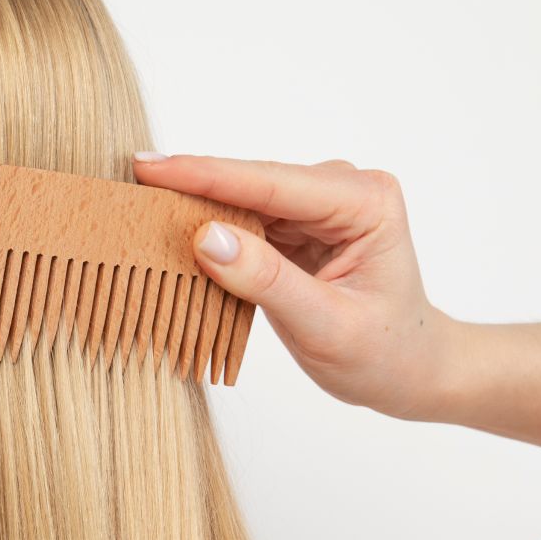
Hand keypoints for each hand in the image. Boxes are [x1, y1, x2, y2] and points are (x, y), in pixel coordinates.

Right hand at [133, 153, 454, 419]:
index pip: (272, 184)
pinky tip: (174, 236)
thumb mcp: (326, 327)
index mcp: (365, 203)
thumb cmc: (386, 355)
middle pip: (252, 184)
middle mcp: (345, 190)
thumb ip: (268, 281)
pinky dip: (212, 232)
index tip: (149, 167)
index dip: (206, 174)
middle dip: (192, 189)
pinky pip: (246, 220)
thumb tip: (207, 238)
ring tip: (141, 213)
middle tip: (128, 190)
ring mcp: (321, 206)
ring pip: (243, 199)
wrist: (412, 372)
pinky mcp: (300, 224)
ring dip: (196, 210)